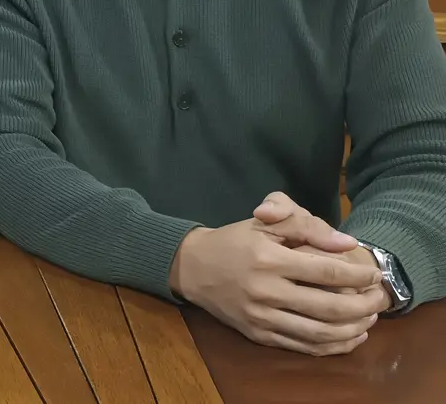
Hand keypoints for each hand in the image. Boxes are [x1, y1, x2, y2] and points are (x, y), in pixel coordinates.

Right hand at [170, 195, 386, 355]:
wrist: (191, 267)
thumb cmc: (234, 240)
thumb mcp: (266, 222)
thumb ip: (307, 228)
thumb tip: (347, 244)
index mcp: (269, 260)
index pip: (327, 271)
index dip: (359, 274)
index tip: (374, 273)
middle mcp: (265, 291)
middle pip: (330, 307)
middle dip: (364, 305)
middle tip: (379, 298)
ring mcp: (261, 317)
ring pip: (320, 333)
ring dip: (353, 329)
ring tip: (369, 319)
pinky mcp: (258, 334)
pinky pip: (303, 347)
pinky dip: (333, 346)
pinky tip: (349, 336)